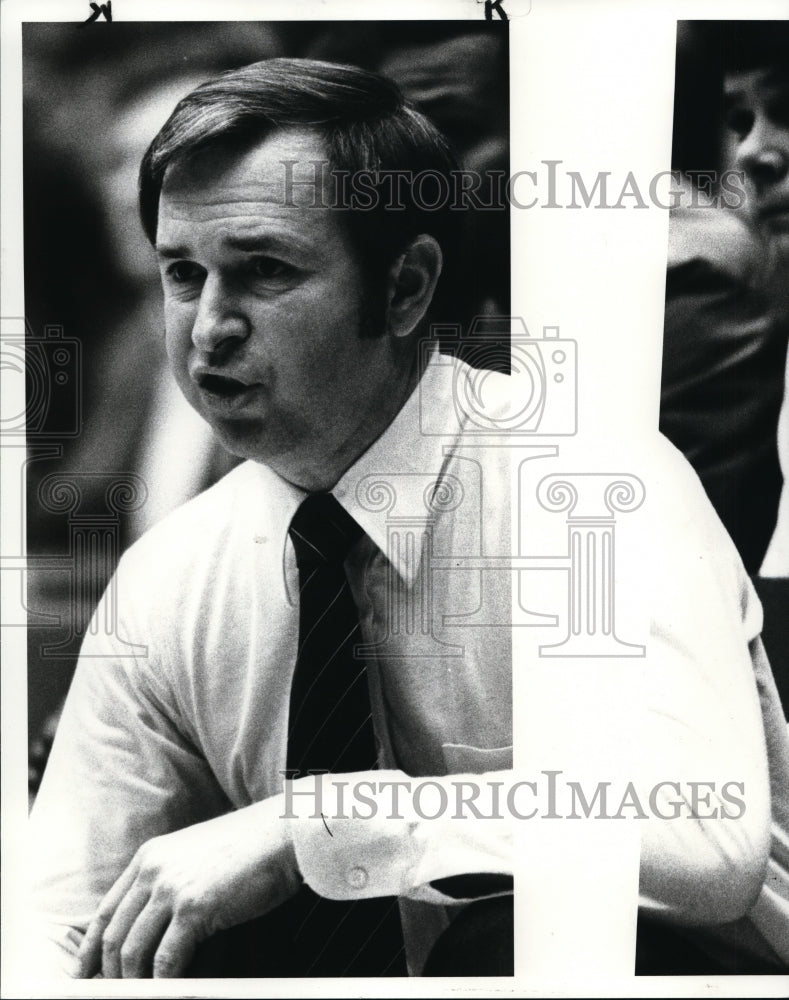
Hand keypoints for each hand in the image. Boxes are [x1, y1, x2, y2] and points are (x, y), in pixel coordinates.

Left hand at [77, 794, 300, 978]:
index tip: (87, 975)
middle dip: (111, 974)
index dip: (91, 949)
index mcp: (150, 856)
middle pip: (114, 935)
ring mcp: (172, 887)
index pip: (107, 911)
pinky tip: (171, 993)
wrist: (282, 833)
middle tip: (117, 995)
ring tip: (143, 998)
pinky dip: (164, 984)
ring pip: (133, 951)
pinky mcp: (194, 907)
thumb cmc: (249, 847)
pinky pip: (166, 960)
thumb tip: (155, 924)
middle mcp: (154, 869)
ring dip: (135, 983)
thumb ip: (170, 880)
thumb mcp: (195, 855)